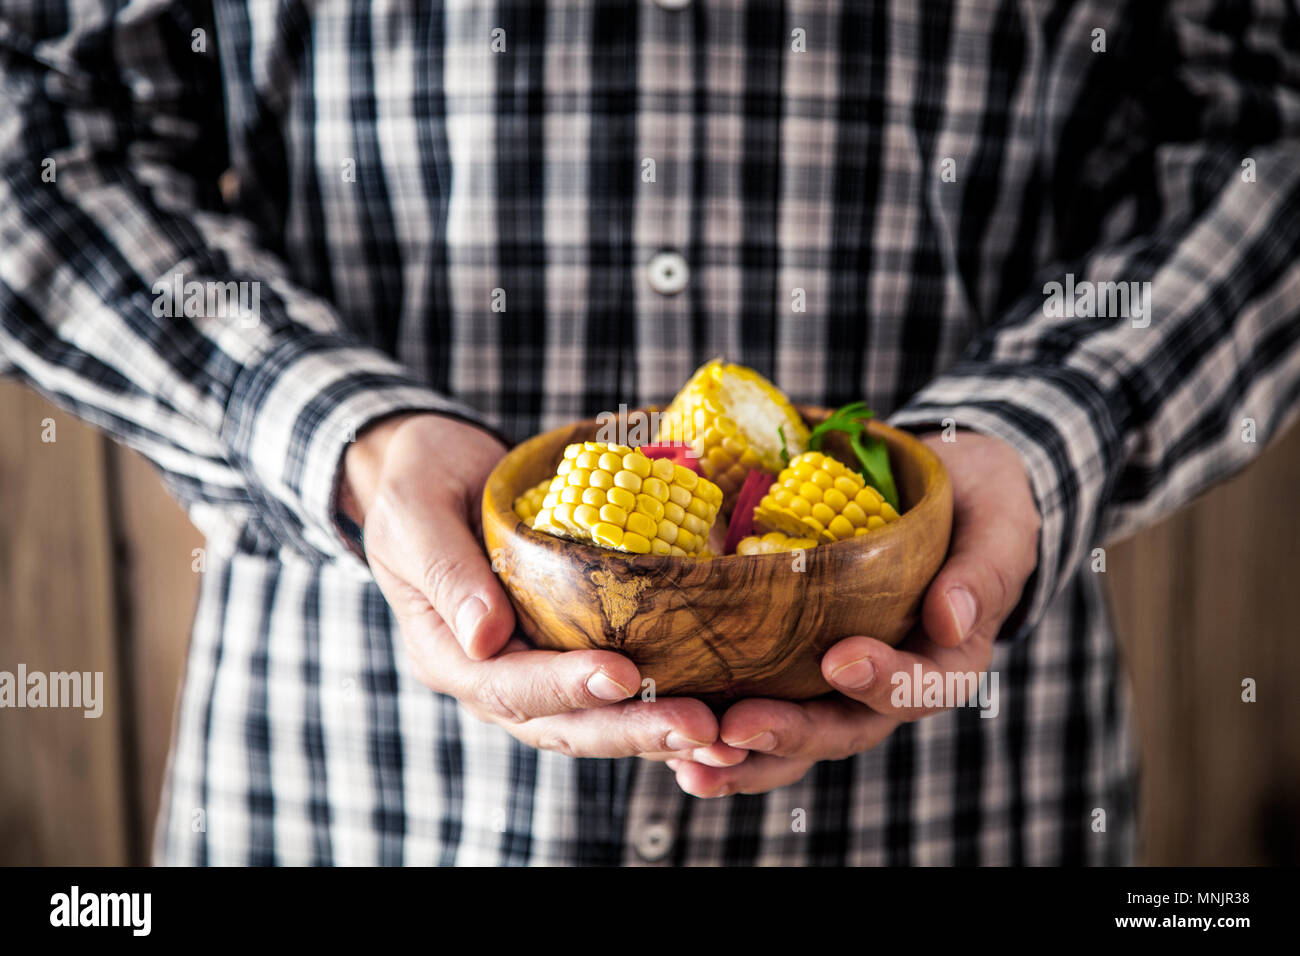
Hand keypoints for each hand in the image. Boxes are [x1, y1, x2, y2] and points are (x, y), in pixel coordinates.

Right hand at [341, 413, 742, 762]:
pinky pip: (611, 694)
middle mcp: (490, 675)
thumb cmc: (420, 480)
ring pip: (593, 721)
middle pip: (561, 723)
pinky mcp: (565, 650)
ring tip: (715, 728)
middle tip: (699, 726)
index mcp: (446, 650)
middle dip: (630, 728)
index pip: (507, 686)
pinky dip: (656, 707)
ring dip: (652, 729)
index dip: (565, 686)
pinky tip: (711, 711)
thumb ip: (443, 568)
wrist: (439, 469)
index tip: (623, 674)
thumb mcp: (414, 509)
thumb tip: (484, 638)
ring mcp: (530, 668)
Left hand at [665, 430, 1040, 796]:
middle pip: (843, 726)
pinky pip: (760, 703)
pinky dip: (718, 730)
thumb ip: (982, 570)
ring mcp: (837, 682)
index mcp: (947, 659)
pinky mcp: (794, 664)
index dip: (882, 681)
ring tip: (688, 761)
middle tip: (735, 728)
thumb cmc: (977, 504)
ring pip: (794, 733)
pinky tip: (671, 742)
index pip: (921, 686)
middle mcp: (889, 684)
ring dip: (742, 754)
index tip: (840, 660)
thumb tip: (951, 619)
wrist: (942, 489)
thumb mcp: (998, 523)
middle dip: (789, 732)